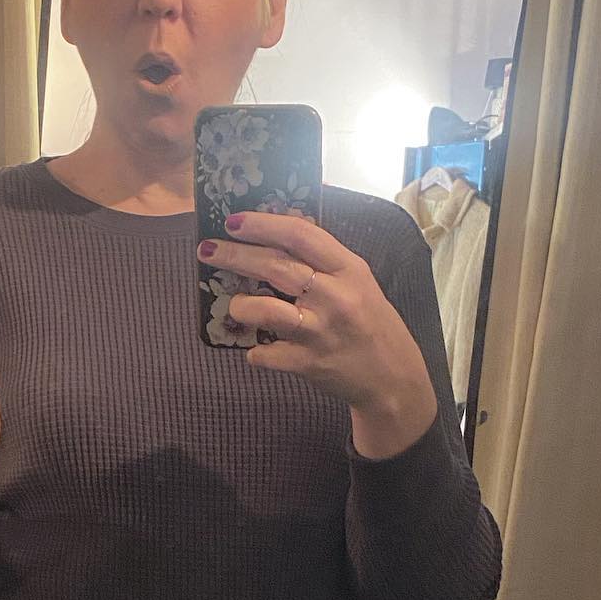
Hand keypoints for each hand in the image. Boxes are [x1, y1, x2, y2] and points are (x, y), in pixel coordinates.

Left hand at [198, 210, 436, 460]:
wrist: (393, 378)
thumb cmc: (371, 323)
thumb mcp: (359, 280)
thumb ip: (324, 256)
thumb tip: (285, 222)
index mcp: (349, 269)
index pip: (301, 235)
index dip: (263, 224)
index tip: (234, 220)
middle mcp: (335, 297)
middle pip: (276, 267)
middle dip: (235, 255)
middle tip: (207, 249)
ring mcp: (321, 332)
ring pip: (266, 310)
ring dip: (240, 305)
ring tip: (233, 304)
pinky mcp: (309, 364)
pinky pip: (265, 354)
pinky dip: (254, 351)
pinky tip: (256, 348)